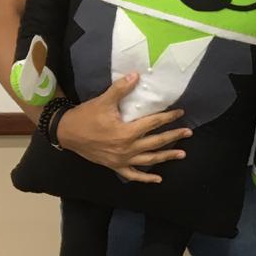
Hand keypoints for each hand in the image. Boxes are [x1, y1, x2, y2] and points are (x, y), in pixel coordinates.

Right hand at [55, 73, 189, 182]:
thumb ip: (121, 89)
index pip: (153, 123)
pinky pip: (133, 174)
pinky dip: (146, 178)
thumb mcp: (103, 101)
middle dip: (173, 137)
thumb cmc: (85, 116)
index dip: (168, 117)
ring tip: (182, 154)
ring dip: (166, 157)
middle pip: (156, 142)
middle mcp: (127, 148)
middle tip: (188, 132)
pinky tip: (158, 179)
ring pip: (149, 159)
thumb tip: (136, 75)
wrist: (66, 133)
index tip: (180, 113)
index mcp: (126, 132)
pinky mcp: (115, 166)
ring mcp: (122, 159)